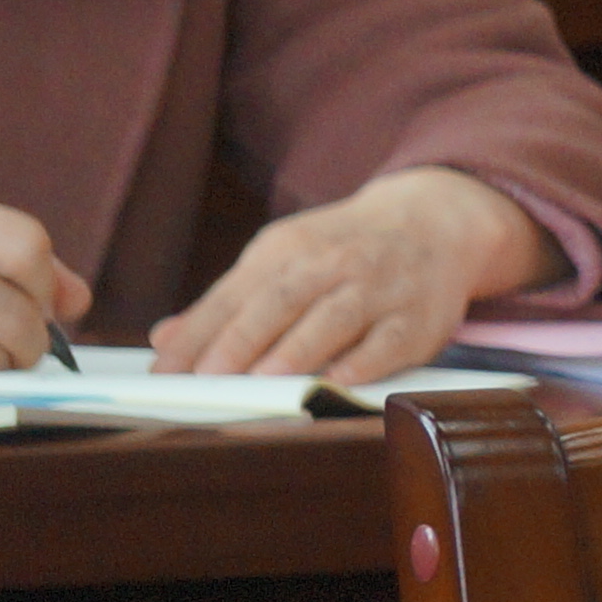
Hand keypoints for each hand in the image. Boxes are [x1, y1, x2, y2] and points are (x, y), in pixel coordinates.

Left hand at [151, 167, 554, 382]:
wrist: (437, 221)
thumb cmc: (345, 249)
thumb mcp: (283, 258)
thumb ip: (228, 303)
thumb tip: (166, 341)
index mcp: (289, 248)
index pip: (235, 293)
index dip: (199, 334)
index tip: (164, 372)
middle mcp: (334, 263)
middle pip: (281, 300)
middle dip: (242, 339)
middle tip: (206, 377)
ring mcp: (379, 289)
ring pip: (335, 317)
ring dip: (299, 348)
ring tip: (265, 378)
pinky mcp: (418, 318)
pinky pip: (390, 340)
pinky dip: (365, 361)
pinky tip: (337, 381)